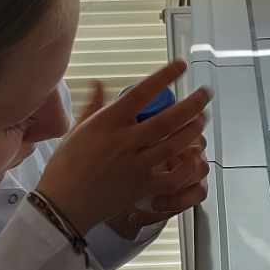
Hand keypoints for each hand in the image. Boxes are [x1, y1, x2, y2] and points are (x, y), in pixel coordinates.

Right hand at [37, 62, 211, 236]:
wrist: (63, 204)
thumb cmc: (66, 165)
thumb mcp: (77, 130)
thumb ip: (93, 105)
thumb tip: (99, 81)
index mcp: (107, 123)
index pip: (141, 94)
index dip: (164, 77)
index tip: (181, 65)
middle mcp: (124, 142)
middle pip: (166, 120)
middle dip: (191, 104)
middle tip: (205, 93)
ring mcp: (135, 165)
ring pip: (173, 145)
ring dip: (192, 130)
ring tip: (202, 118)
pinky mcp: (142, 187)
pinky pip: (172, 177)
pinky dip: (186, 167)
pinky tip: (195, 156)